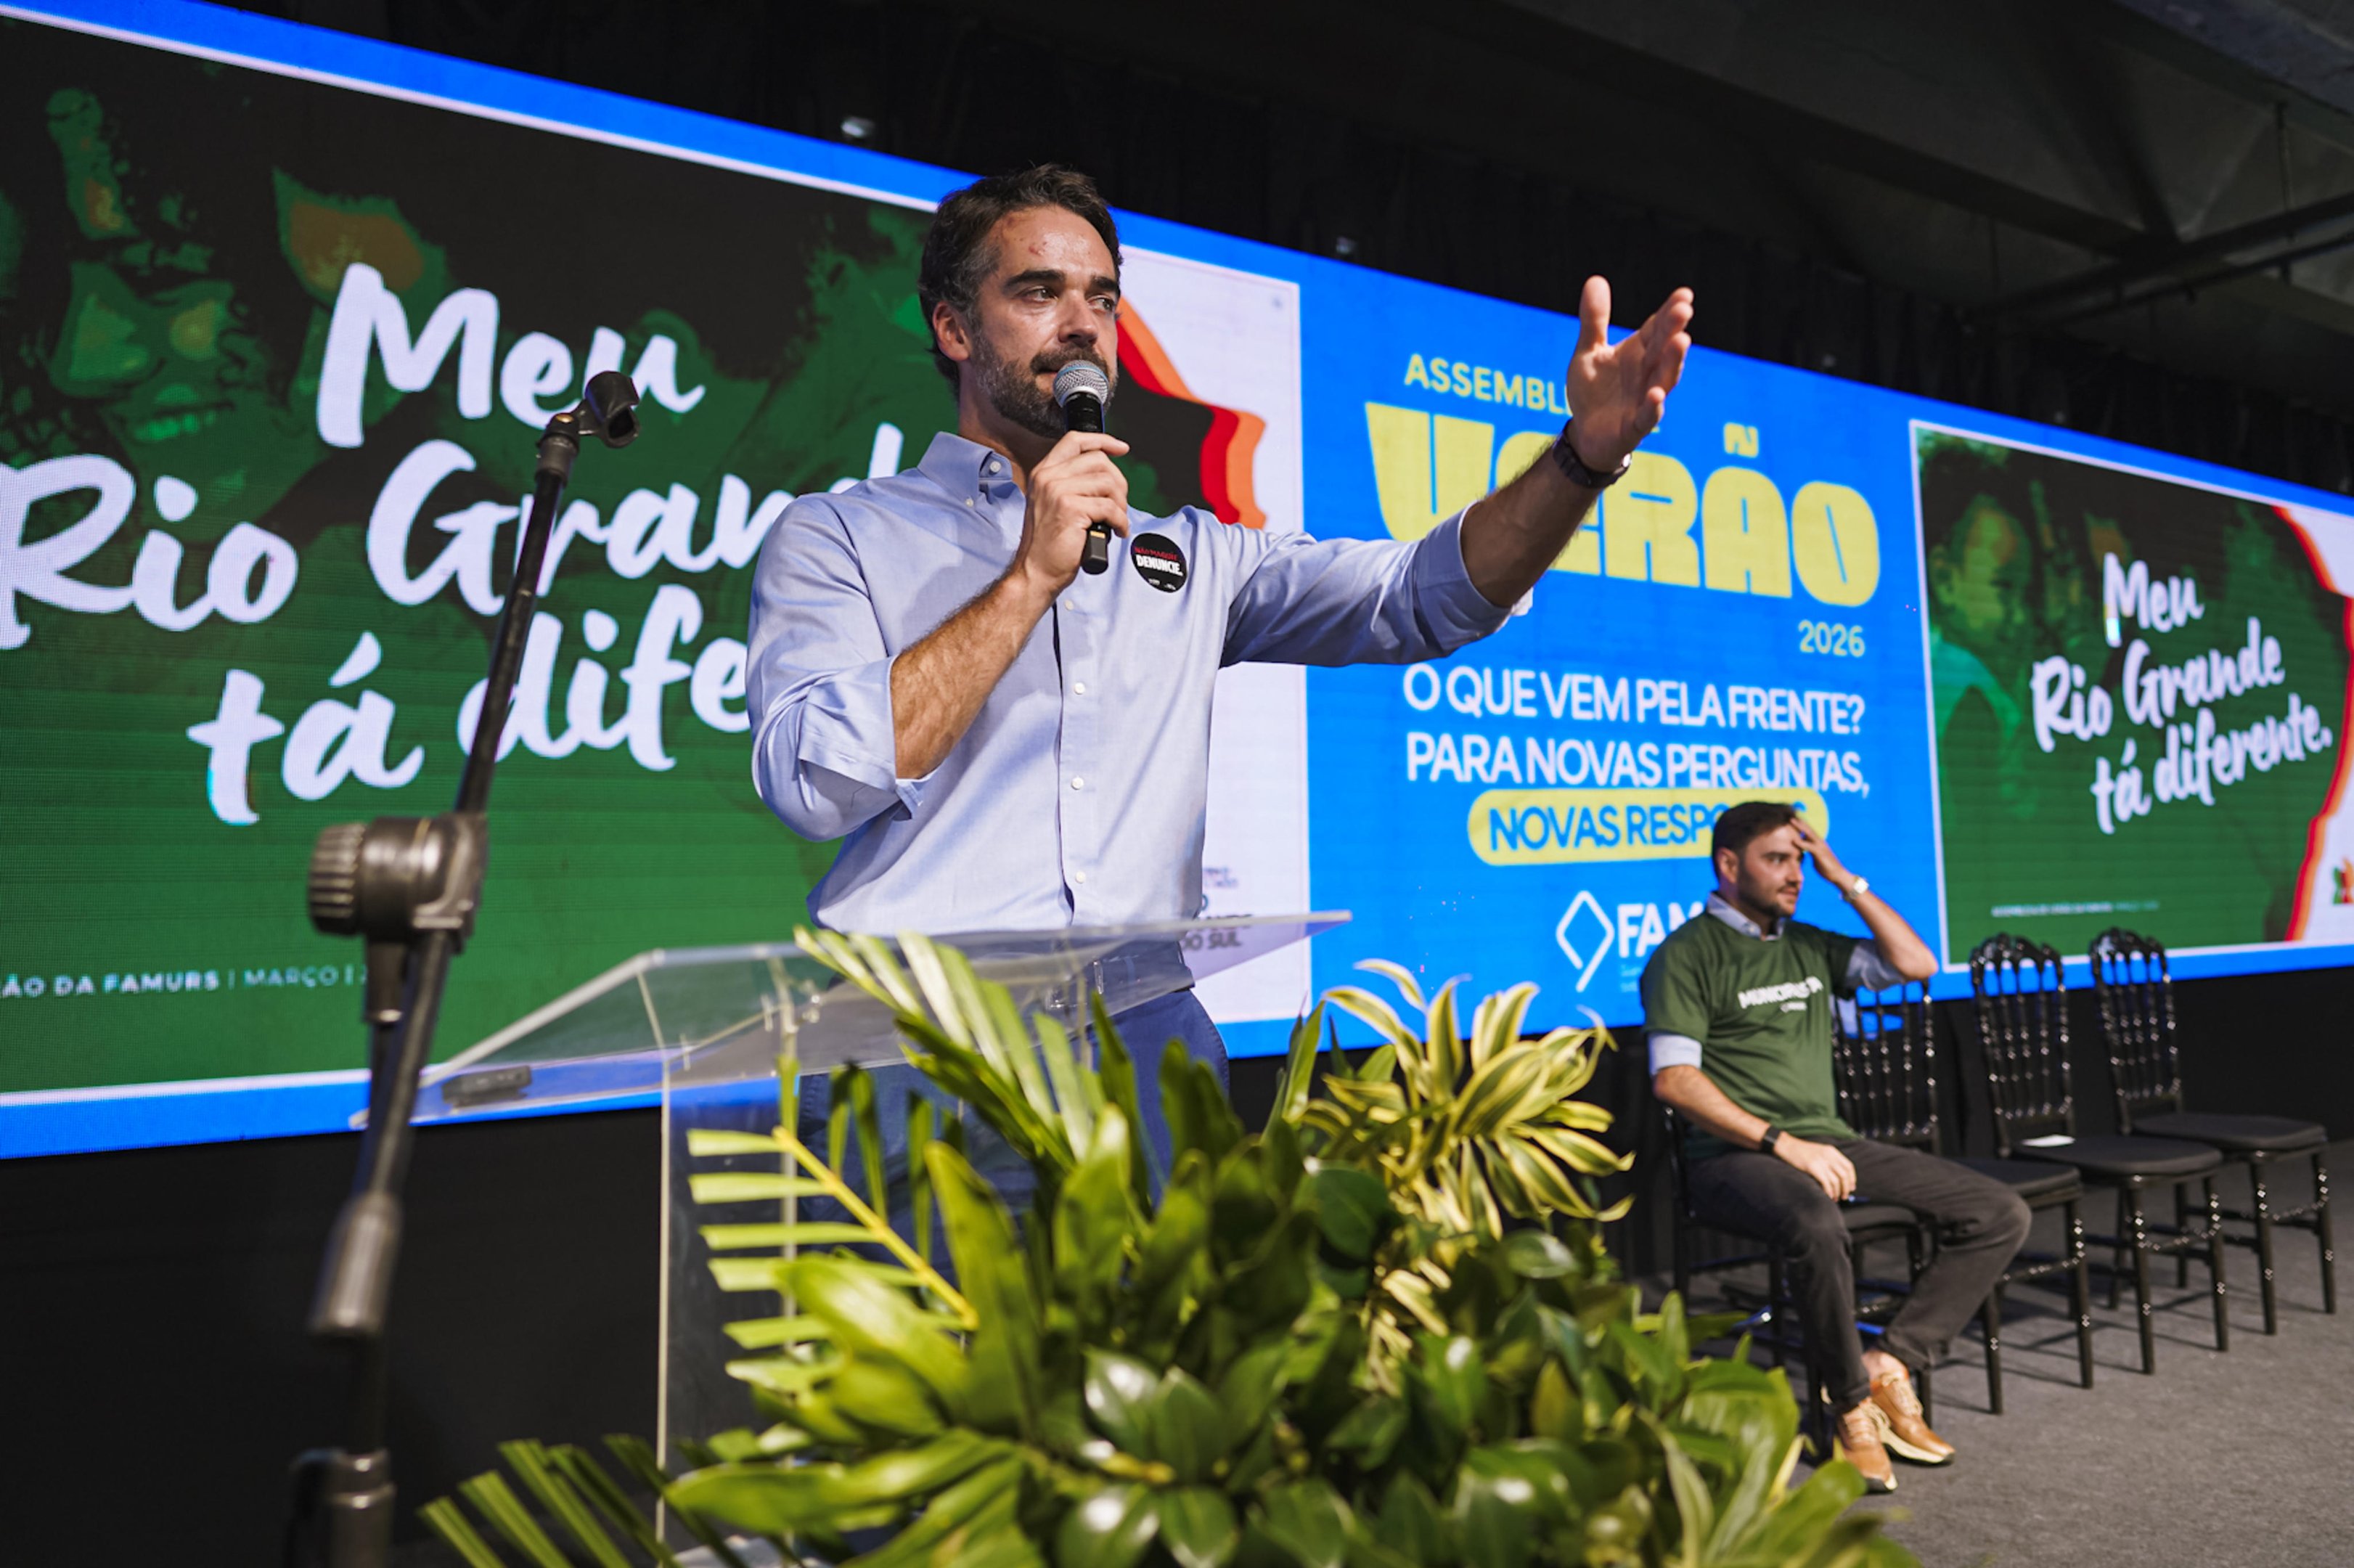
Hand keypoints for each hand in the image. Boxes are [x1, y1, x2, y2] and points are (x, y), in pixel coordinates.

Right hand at [1011, 431, 1130, 597]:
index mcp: (1044, 472)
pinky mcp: (1070, 509)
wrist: (1036, 571)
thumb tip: (1106, 475)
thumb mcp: (1053, 503)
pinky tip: (1117, 531)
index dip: (1103, 441)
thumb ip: (1072, 483)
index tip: (1121, 449)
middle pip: (1098, 461)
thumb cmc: (1048, 544)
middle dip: (1118, 482)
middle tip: (1119, 504)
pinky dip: (1121, 521)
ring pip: (1107, 482)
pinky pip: (1110, 507)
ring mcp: (1058, 491)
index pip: (1075, 440)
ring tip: (1116, 520)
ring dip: (1121, 504)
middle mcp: (1048, 477)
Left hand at [1563, 278, 1693, 470]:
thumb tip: (1595, 279)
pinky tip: (1656, 394)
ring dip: (1673, 361)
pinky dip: (1653, 406)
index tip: (1684, 294)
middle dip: (1674, 329)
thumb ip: (1594, 320)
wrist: (1586, 434)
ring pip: (1664, 379)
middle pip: (1664, 348)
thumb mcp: (1588, 352)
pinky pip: (1648, 416)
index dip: (1670, 312)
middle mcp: (1647, 373)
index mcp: (1639, 352)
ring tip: (1681, 341)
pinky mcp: (1636, 425)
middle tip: (1684, 309)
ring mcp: (1645, 399)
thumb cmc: (1594, 392)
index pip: (1657, 328)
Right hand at [1775, 1133, 1856, 1200]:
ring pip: (1836, 1181)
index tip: (1851, 1188)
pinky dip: (1828, 1191)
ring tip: (1835, 1198)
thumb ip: (1830, 1161)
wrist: (1786, 1145)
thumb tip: (1839, 1178)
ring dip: (1837, 1192)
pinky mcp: (1813, 1167)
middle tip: (1844, 1196)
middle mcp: (1829, 1155)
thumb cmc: (1801, 1151)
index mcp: (1832, 1151)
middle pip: (1844, 1175)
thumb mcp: (1819, 1152)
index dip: (1852, 1179)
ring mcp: (1821, 1161)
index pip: (1849, 1166)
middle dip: (1846, 1188)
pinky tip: (1827, 1195)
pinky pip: (1826, 1182)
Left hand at [1790, 818, 1853, 894]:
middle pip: (1808, 829)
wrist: (1839, 876)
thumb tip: (1803, 850)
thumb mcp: (1816, 858)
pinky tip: (1794, 840)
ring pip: (1809, 834)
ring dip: (1800, 827)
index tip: (1793, 817)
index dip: (1801, 824)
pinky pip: (1809, 846)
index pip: (1809, 831)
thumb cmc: (1827, 868)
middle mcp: (1820, 842)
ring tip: (1791, 820)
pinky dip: (1801, 842)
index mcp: (1818, 843)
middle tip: (1790, 813)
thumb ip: (1810, 852)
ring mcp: (1820, 847)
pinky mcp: (1820, 853)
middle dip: (1800, 821)